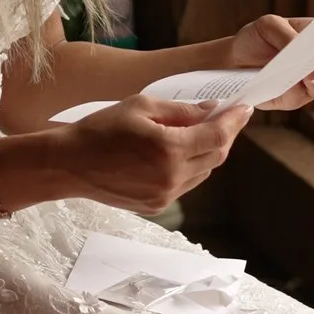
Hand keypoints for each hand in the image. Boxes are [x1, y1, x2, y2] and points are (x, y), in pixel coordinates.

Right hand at [63, 96, 248, 214]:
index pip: (217, 136)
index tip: (244, 108)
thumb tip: (212, 110)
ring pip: (203, 173)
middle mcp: (172, 178)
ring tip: (194, 133)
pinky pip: (184, 184)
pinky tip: (174, 152)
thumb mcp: (141, 106)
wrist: (68, 164)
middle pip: (215, 157)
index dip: (234, 121)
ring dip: (205, 152)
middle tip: (222, 116)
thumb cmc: (100, 129)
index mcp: (169, 150)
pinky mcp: (156, 206)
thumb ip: (182, 111)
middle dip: (223, 135)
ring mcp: (165, 196)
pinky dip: (188, 167)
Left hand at [228, 14, 313, 110]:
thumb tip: (299, 47)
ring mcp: (309, 81)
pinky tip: (290, 83)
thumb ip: (287, 35)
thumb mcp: (268, 26)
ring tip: (309, 74)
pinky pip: (300, 96)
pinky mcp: (293, 98)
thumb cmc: (257, 38)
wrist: (233, 60)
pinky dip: (295, 90)